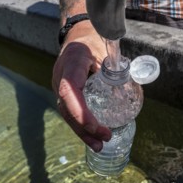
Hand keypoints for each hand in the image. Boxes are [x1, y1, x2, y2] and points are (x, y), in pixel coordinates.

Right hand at [52, 21, 111, 151]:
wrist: (77, 36)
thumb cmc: (92, 41)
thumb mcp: (106, 52)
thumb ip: (114, 72)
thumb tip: (123, 99)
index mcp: (72, 64)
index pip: (70, 91)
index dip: (81, 113)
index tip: (99, 128)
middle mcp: (60, 76)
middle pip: (66, 108)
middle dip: (83, 128)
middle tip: (102, 142)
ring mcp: (59, 84)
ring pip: (66, 112)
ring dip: (81, 131)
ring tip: (97, 145)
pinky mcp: (63, 90)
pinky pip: (68, 109)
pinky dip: (79, 123)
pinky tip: (90, 134)